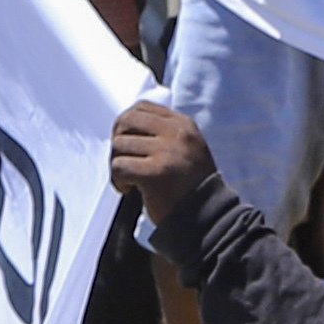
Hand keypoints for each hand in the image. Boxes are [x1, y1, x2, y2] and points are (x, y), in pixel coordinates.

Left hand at [105, 97, 218, 220]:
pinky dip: (117, 179)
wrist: (207, 216)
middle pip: (126, 120)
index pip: (142, 107)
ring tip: (128, 180)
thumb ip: (162, 134)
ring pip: (119, 144)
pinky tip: (128, 189)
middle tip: (122, 160)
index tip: (127, 143)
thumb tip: (125, 127)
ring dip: (116, 164)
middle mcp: (177, 133)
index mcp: (184, 125)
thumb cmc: (191, 187)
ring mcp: (167, 151)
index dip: (126, 124)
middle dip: (117, 141)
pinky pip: (120, 166)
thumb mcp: (186, 149)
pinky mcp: (156, 172)